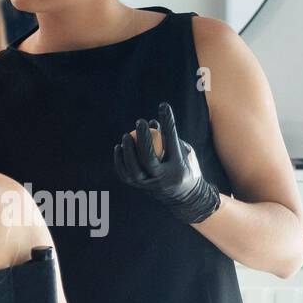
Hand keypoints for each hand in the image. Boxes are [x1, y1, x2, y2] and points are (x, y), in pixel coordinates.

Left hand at [113, 102, 221, 223]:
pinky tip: (119, 148)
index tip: (163, 106)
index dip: (168, 123)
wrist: (184, 196)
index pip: (172, 142)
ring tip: (126, 135)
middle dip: (143, 138)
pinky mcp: (141, 189)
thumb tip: (152, 122)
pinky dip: (120, 161)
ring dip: (128, 151)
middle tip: (140, 121)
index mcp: (179, 169)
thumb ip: (169, 138)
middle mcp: (164, 179)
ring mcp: (151, 186)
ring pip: (134, 170)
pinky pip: (126, 175)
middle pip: (150, 159)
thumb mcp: (183, 152)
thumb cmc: (184, 166)